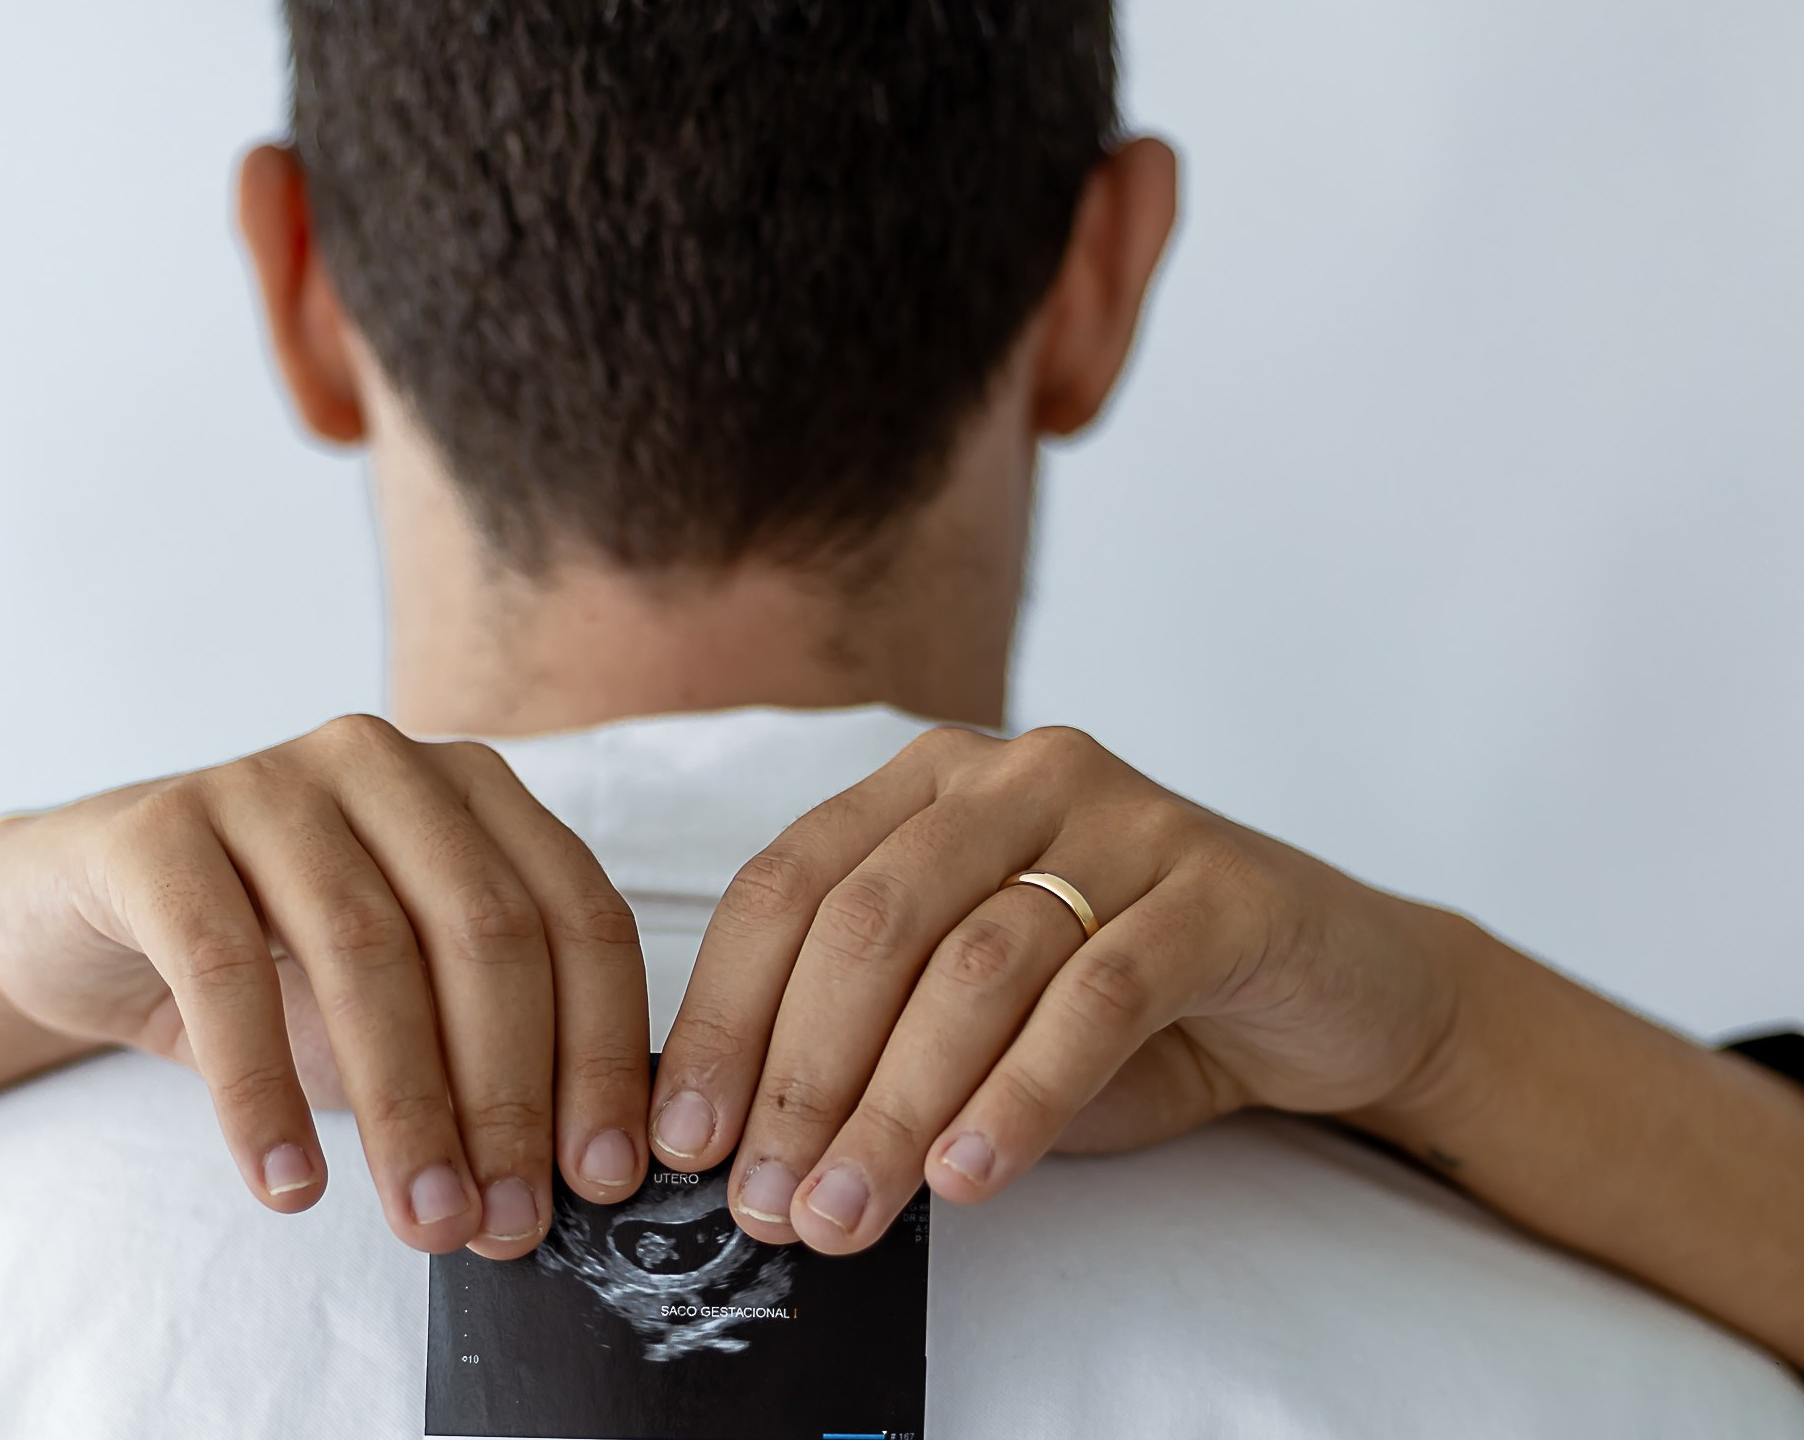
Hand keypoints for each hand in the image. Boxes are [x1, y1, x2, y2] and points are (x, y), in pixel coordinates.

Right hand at [0, 714, 649, 1255]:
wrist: (75, 920)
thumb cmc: (267, 966)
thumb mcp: (399, 1005)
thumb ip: (484, 1057)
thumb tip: (573, 1175)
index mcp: (473, 790)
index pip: (578, 917)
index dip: (602, 1052)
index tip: (603, 1176)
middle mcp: (384, 764)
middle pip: (485, 931)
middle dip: (509, 1095)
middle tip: (508, 1220)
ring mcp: (269, 782)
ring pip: (366, 949)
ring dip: (405, 1107)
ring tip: (422, 1219)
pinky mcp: (158, 830)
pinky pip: (221, 970)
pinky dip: (263, 1092)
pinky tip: (289, 1183)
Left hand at [648, 725, 1460, 1251]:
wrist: (1333, 991)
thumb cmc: (1124, 1006)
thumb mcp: (971, 1013)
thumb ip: (871, 1046)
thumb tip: (744, 1155)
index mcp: (926, 787)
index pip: (787, 887)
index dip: (725, 1018)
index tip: (685, 1142)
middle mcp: (1014, 777)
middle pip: (868, 923)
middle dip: (800, 1076)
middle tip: (770, 1200)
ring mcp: (1122, 815)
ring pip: (975, 965)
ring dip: (897, 1106)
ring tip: (849, 1210)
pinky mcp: (1217, 884)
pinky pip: (1098, 994)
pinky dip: (1022, 1092)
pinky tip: (972, 1174)